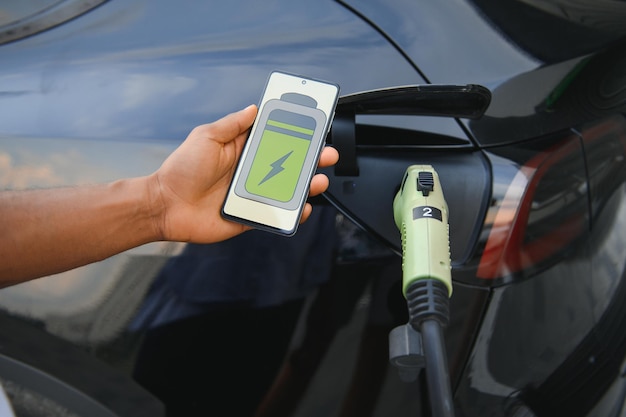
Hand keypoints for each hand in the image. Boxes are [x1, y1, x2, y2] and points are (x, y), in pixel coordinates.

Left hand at [151, 105, 338, 242]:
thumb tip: (254, 108)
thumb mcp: (206, 137)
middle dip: (311, 159)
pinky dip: (293, 213)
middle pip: (289, 164)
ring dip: (308, 184)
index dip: (295, 133)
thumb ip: (232, 124)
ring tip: (318, 180)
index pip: (275, 139)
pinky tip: (302, 207)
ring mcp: (253, 194)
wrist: (165, 206)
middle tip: (327, 154)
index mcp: (242, 150)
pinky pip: (277, 215)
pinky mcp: (251, 215)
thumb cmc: (181, 170)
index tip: (314, 126)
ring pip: (288, 190)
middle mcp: (251, 171)